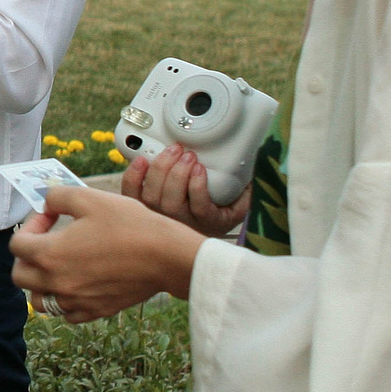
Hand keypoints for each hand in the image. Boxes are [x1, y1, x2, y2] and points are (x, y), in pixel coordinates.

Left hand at [9, 184, 205, 321]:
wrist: (165, 256)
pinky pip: (66, 314)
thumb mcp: (89, 198)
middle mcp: (57, 283)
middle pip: (20, 276)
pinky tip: (77, 284)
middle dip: (26, 256)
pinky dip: (64, 301)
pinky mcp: (95, 311)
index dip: (30, 225)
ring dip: (40, 283)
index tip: (50, 217)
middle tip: (45, 242)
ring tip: (56, 267)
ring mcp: (75, 301)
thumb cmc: (128, 225)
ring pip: (40, 301)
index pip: (17, 245)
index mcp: (49, 255)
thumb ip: (57, 197)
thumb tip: (46, 203)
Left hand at [123, 145, 250, 238]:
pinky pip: (131, 194)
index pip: (200, 207)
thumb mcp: (237, 208)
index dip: (198, 186)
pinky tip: (142, 160)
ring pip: (152, 195)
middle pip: (172, 200)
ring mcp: (157, 218)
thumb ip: (246, 192)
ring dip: (160, 168)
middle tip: (186, 153)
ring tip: (172, 151)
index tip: (201, 166)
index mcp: (206, 223)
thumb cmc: (216, 216)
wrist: (193, 240)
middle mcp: (179, 224)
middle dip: (178, 171)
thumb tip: (259, 170)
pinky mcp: (140, 210)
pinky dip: (134, 175)